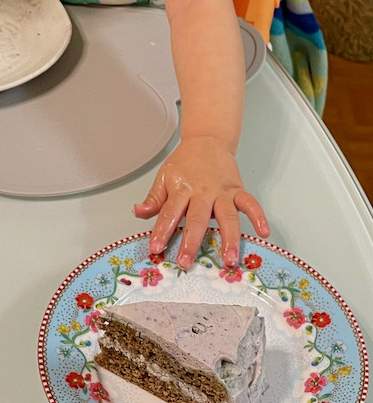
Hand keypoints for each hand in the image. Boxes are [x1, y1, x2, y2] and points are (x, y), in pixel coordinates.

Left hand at [133, 135, 269, 270]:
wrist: (207, 140)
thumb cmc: (185, 162)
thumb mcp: (164, 177)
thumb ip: (154, 198)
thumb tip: (138, 212)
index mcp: (181, 189)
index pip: (169, 213)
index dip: (162, 230)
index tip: (156, 248)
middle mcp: (202, 192)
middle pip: (197, 219)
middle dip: (192, 242)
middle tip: (186, 262)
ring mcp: (222, 192)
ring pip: (227, 216)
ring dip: (229, 238)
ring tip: (229, 259)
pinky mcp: (238, 190)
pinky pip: (250, 204)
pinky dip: (259, 216)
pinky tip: (264, 232)